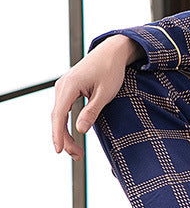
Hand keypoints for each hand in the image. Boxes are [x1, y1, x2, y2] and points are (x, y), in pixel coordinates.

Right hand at [51, 35, 143, 159]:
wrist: (112, 51)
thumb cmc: (111, 70)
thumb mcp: (106, 92)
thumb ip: (92, 111)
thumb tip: (80, 130)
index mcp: (69, 86)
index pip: (59, 115)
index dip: (58, 135)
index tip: (59, 150)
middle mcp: (61, 86)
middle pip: (57, 117)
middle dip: (64, 138)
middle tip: (76, 156)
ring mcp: (63, 87)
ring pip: (59, 115)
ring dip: (65, 132)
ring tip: (76, 151)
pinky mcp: (68, 88)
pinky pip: (63, 109)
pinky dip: (66, 123)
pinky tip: (72, 134)